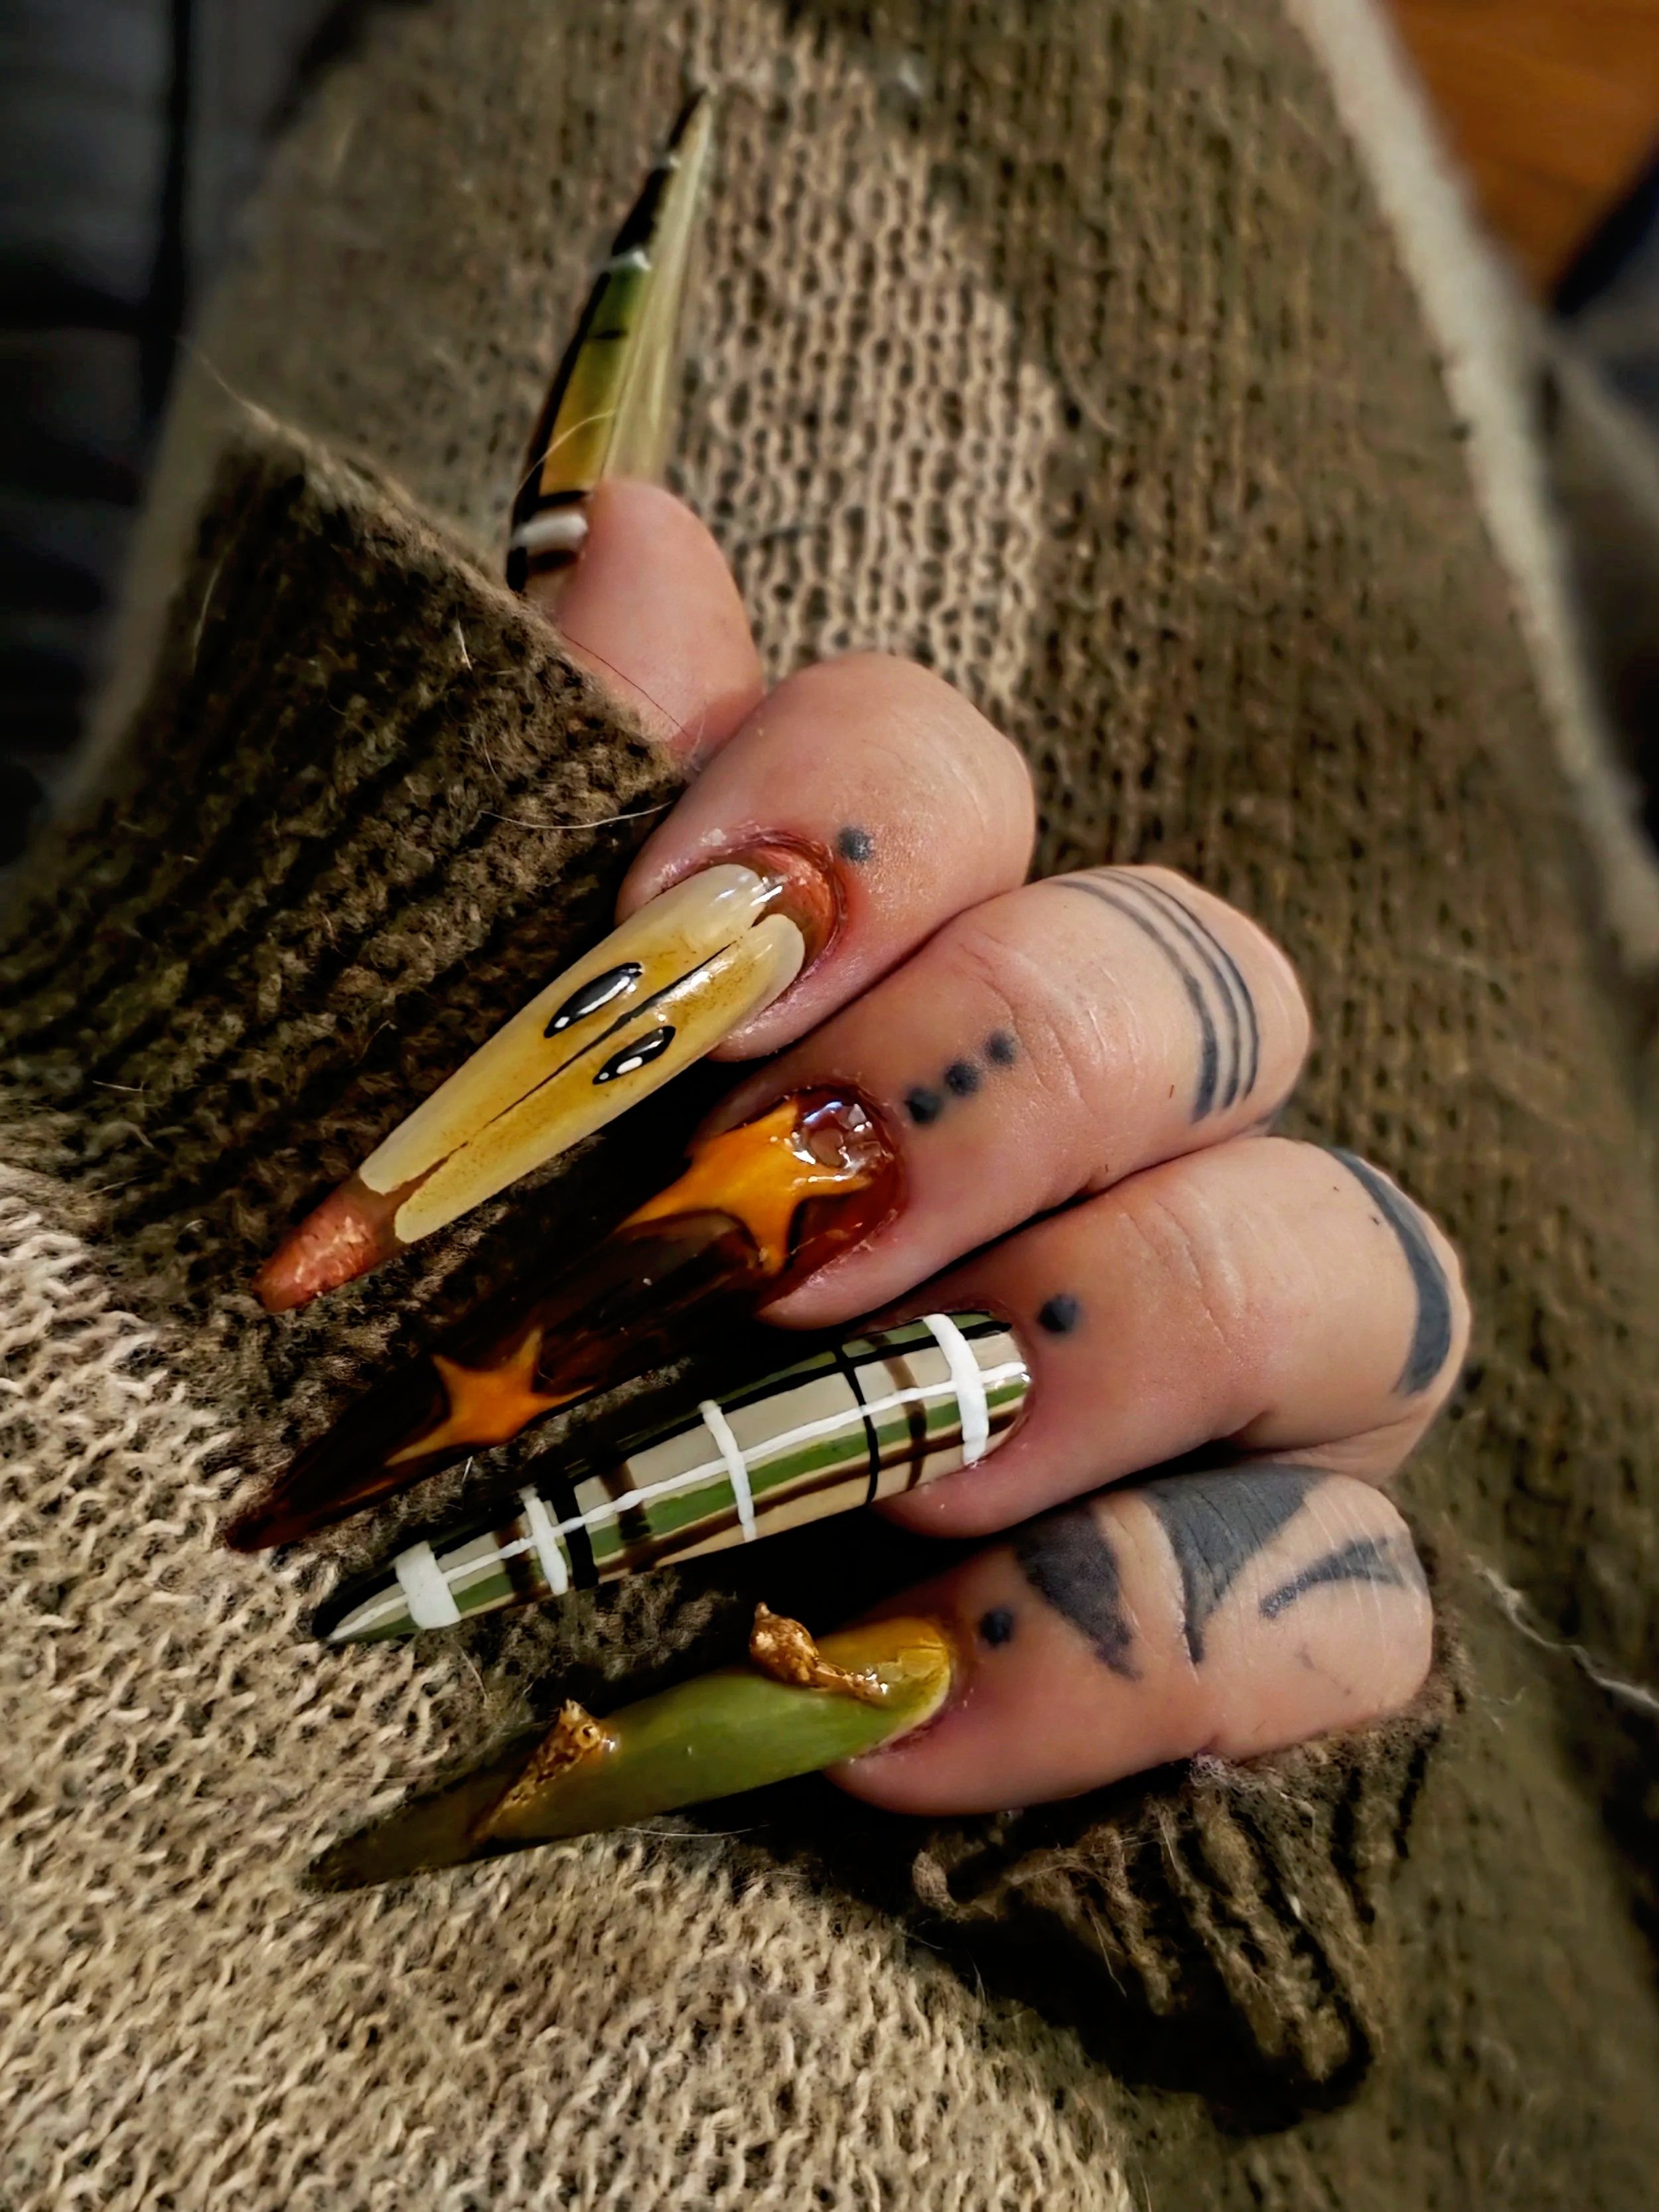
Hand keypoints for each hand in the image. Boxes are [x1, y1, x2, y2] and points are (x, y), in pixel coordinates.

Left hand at [521, 478, 1466, 1818]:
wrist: (500, 1734)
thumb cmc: (483, 1404)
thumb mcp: (478, 1114)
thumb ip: (561, 830)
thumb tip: (628, 523)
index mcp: (905, 999)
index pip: (963, 792)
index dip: (856, 819)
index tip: (672, 944)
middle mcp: (1111, 1160)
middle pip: (1204, 992)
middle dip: (1003, 1076)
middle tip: (780, 1233)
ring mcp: (1227, 1401)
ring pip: (1358, 1268)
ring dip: (1117, 1337)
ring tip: (894, 1464)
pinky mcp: (1270, 1627)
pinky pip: (1333, 1611)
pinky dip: (1129, 1657)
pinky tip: (892, 1722)